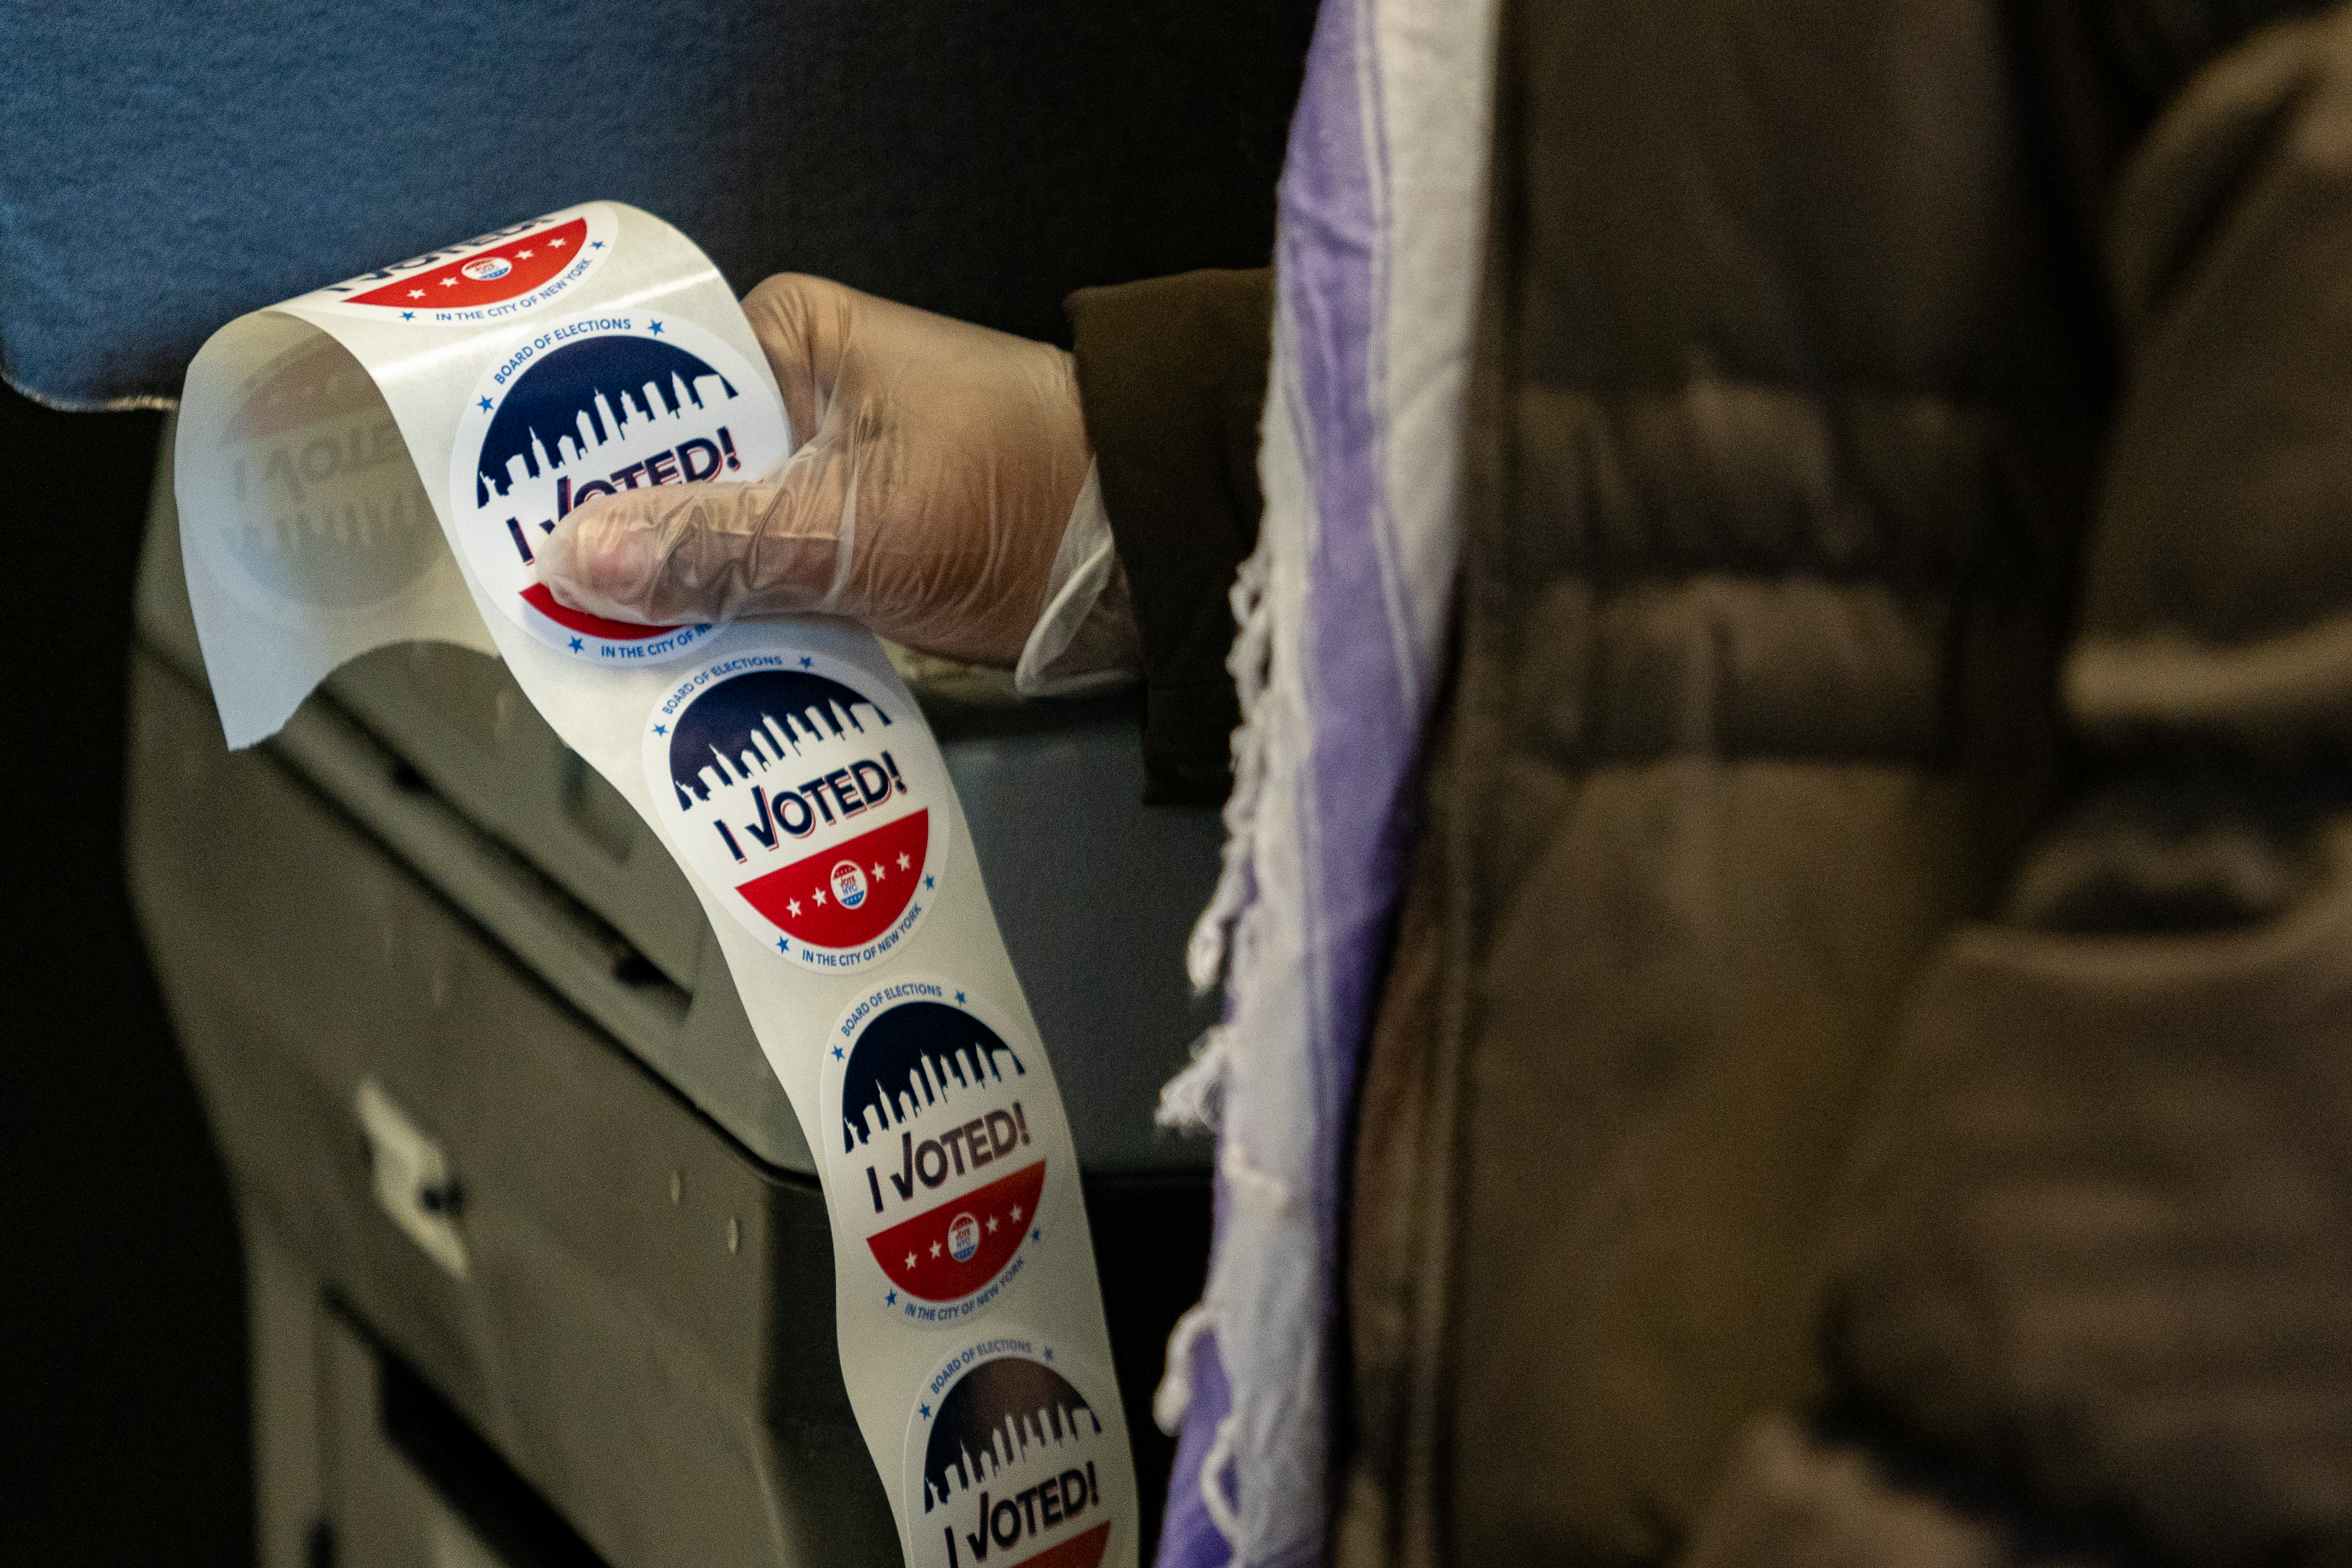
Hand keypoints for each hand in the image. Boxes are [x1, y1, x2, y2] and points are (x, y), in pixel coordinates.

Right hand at [536, 274, 1092, 666]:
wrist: (1149, 552)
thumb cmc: (1035, 486)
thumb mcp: (861, 524)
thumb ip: (725, 546)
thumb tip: (589, 556)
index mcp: (789, 342)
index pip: (641, 392)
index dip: (571, 460)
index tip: (509, 524)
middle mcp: (793, 405)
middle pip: (665, 478)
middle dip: (616, 550)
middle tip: (544, 613)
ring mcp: (818, 486)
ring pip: (707, 546)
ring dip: (673, 606)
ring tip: (597, 660)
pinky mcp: (847, 557)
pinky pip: (759, 592)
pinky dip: (731, 634)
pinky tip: (685, 676)